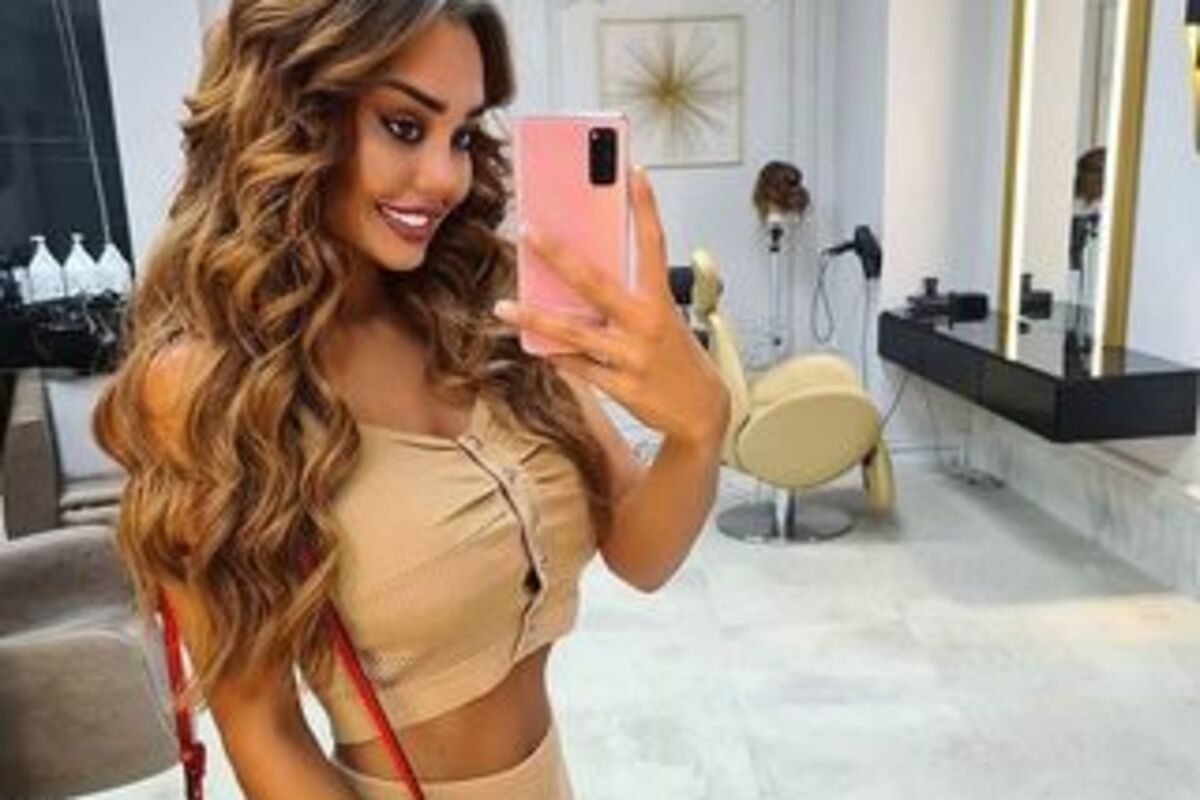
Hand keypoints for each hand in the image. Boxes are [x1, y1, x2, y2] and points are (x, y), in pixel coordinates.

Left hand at [493, 168, 729, 448]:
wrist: (701, 411)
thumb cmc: (677, 359)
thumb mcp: (663, 320)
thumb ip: (628, 298)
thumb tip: (579, 280)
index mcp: (661, 301)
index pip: (654, 244)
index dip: (645, 207)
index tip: (633, 173)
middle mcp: (647, 324)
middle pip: (595, 282)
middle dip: (558, 255)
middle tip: (529, 231)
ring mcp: (632, 356)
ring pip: (574, 332)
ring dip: (535, 318)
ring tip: (503, 307)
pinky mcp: (621, 386)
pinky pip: (578, 366)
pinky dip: (555, 355)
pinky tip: (534, 345)